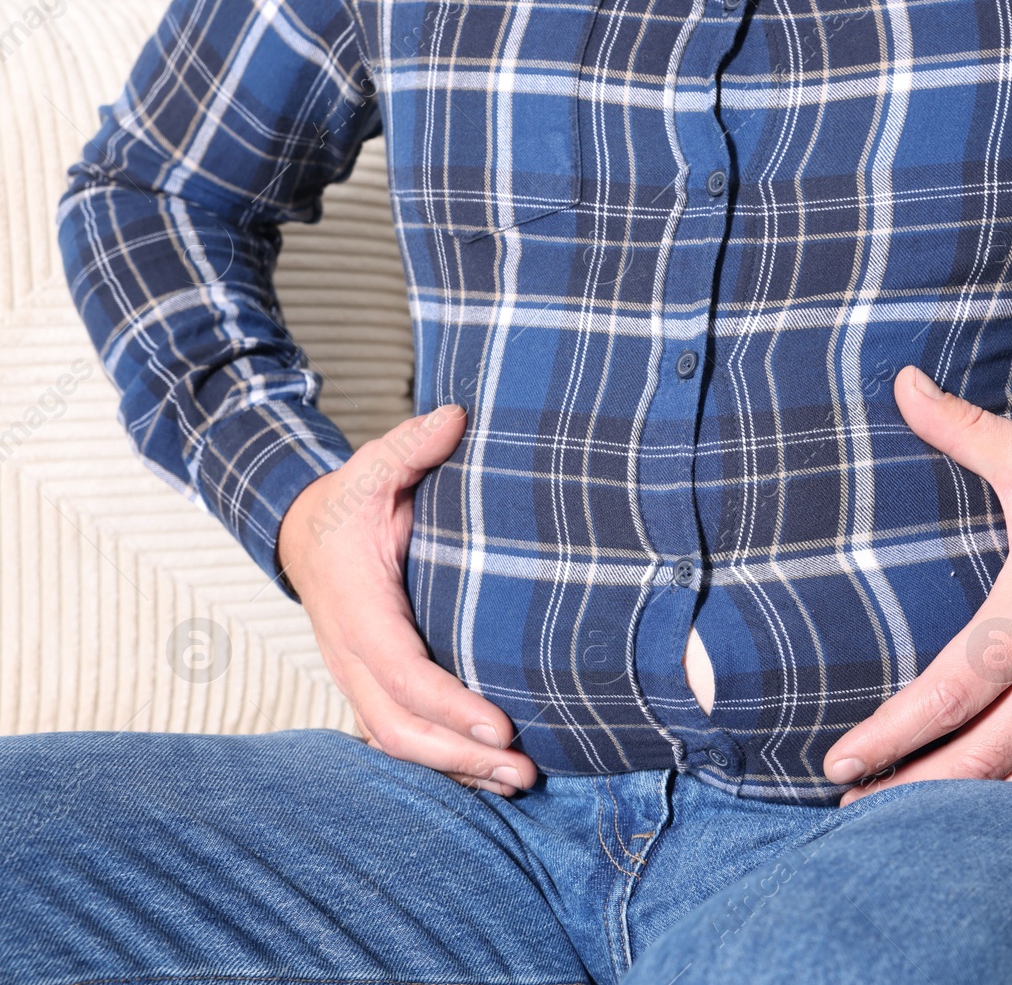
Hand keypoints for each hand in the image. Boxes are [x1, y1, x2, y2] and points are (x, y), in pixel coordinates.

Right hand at [278, 406, 536, 795]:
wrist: (302, 529)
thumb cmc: (349, 502)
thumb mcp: (373, 465)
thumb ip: (411, 445)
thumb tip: (455, 417)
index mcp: (357, 607)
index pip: (402, 670)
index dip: (449, 704)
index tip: (499, 723)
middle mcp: (351, 652)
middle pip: (398, 727)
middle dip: (458, 756)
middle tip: (522, 770)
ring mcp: (356, 676)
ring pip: (395, 742)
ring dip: (455, 769)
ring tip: (518, 782)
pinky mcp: (369, 685)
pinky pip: (398, 736)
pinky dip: (441, 763)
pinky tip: (486, 776)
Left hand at [823, 367, 1011, 804]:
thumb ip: (962, 429)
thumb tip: (902, 380)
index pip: (948, 694)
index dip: (889, 736)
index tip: (837, 761)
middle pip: (979, 761)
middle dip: (908, 793)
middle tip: (850, 807)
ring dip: (963, 809)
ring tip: (903, 821)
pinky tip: (989, 812)